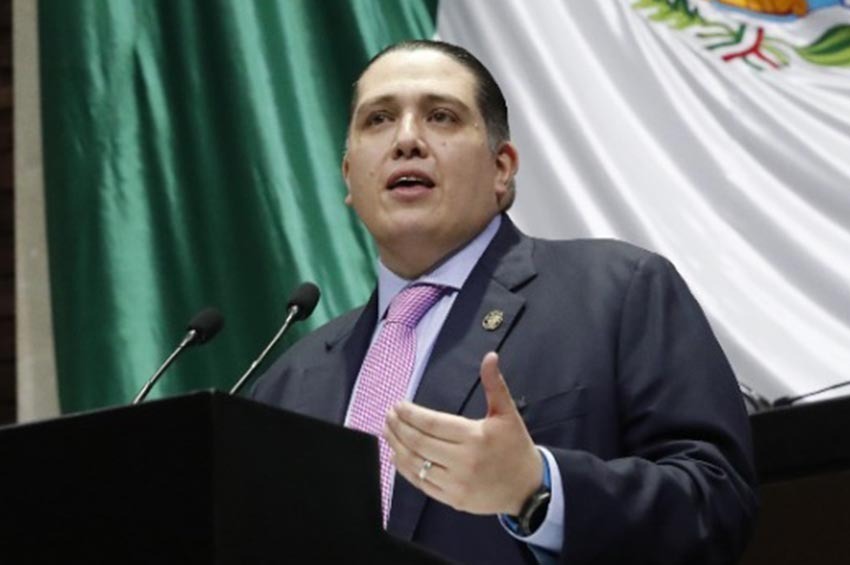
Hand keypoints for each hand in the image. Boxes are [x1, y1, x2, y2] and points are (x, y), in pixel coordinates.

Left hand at [384, 351, 542, 514]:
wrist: (529, 488)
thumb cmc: (516, 447)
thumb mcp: (508, 413)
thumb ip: (494, 384)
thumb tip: (490, 356)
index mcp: (475, 437)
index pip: (433, 423)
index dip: (411, 414)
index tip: (398, 405)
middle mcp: (464, 462)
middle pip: (420, 442)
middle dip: (399, 427)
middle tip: (388, 416)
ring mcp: (457, 484)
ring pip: (416, 464)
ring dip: (397, 446)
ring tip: (388, 432)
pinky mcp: (453, 500)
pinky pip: (422, 483)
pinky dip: (405, 469)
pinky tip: (397, 456)